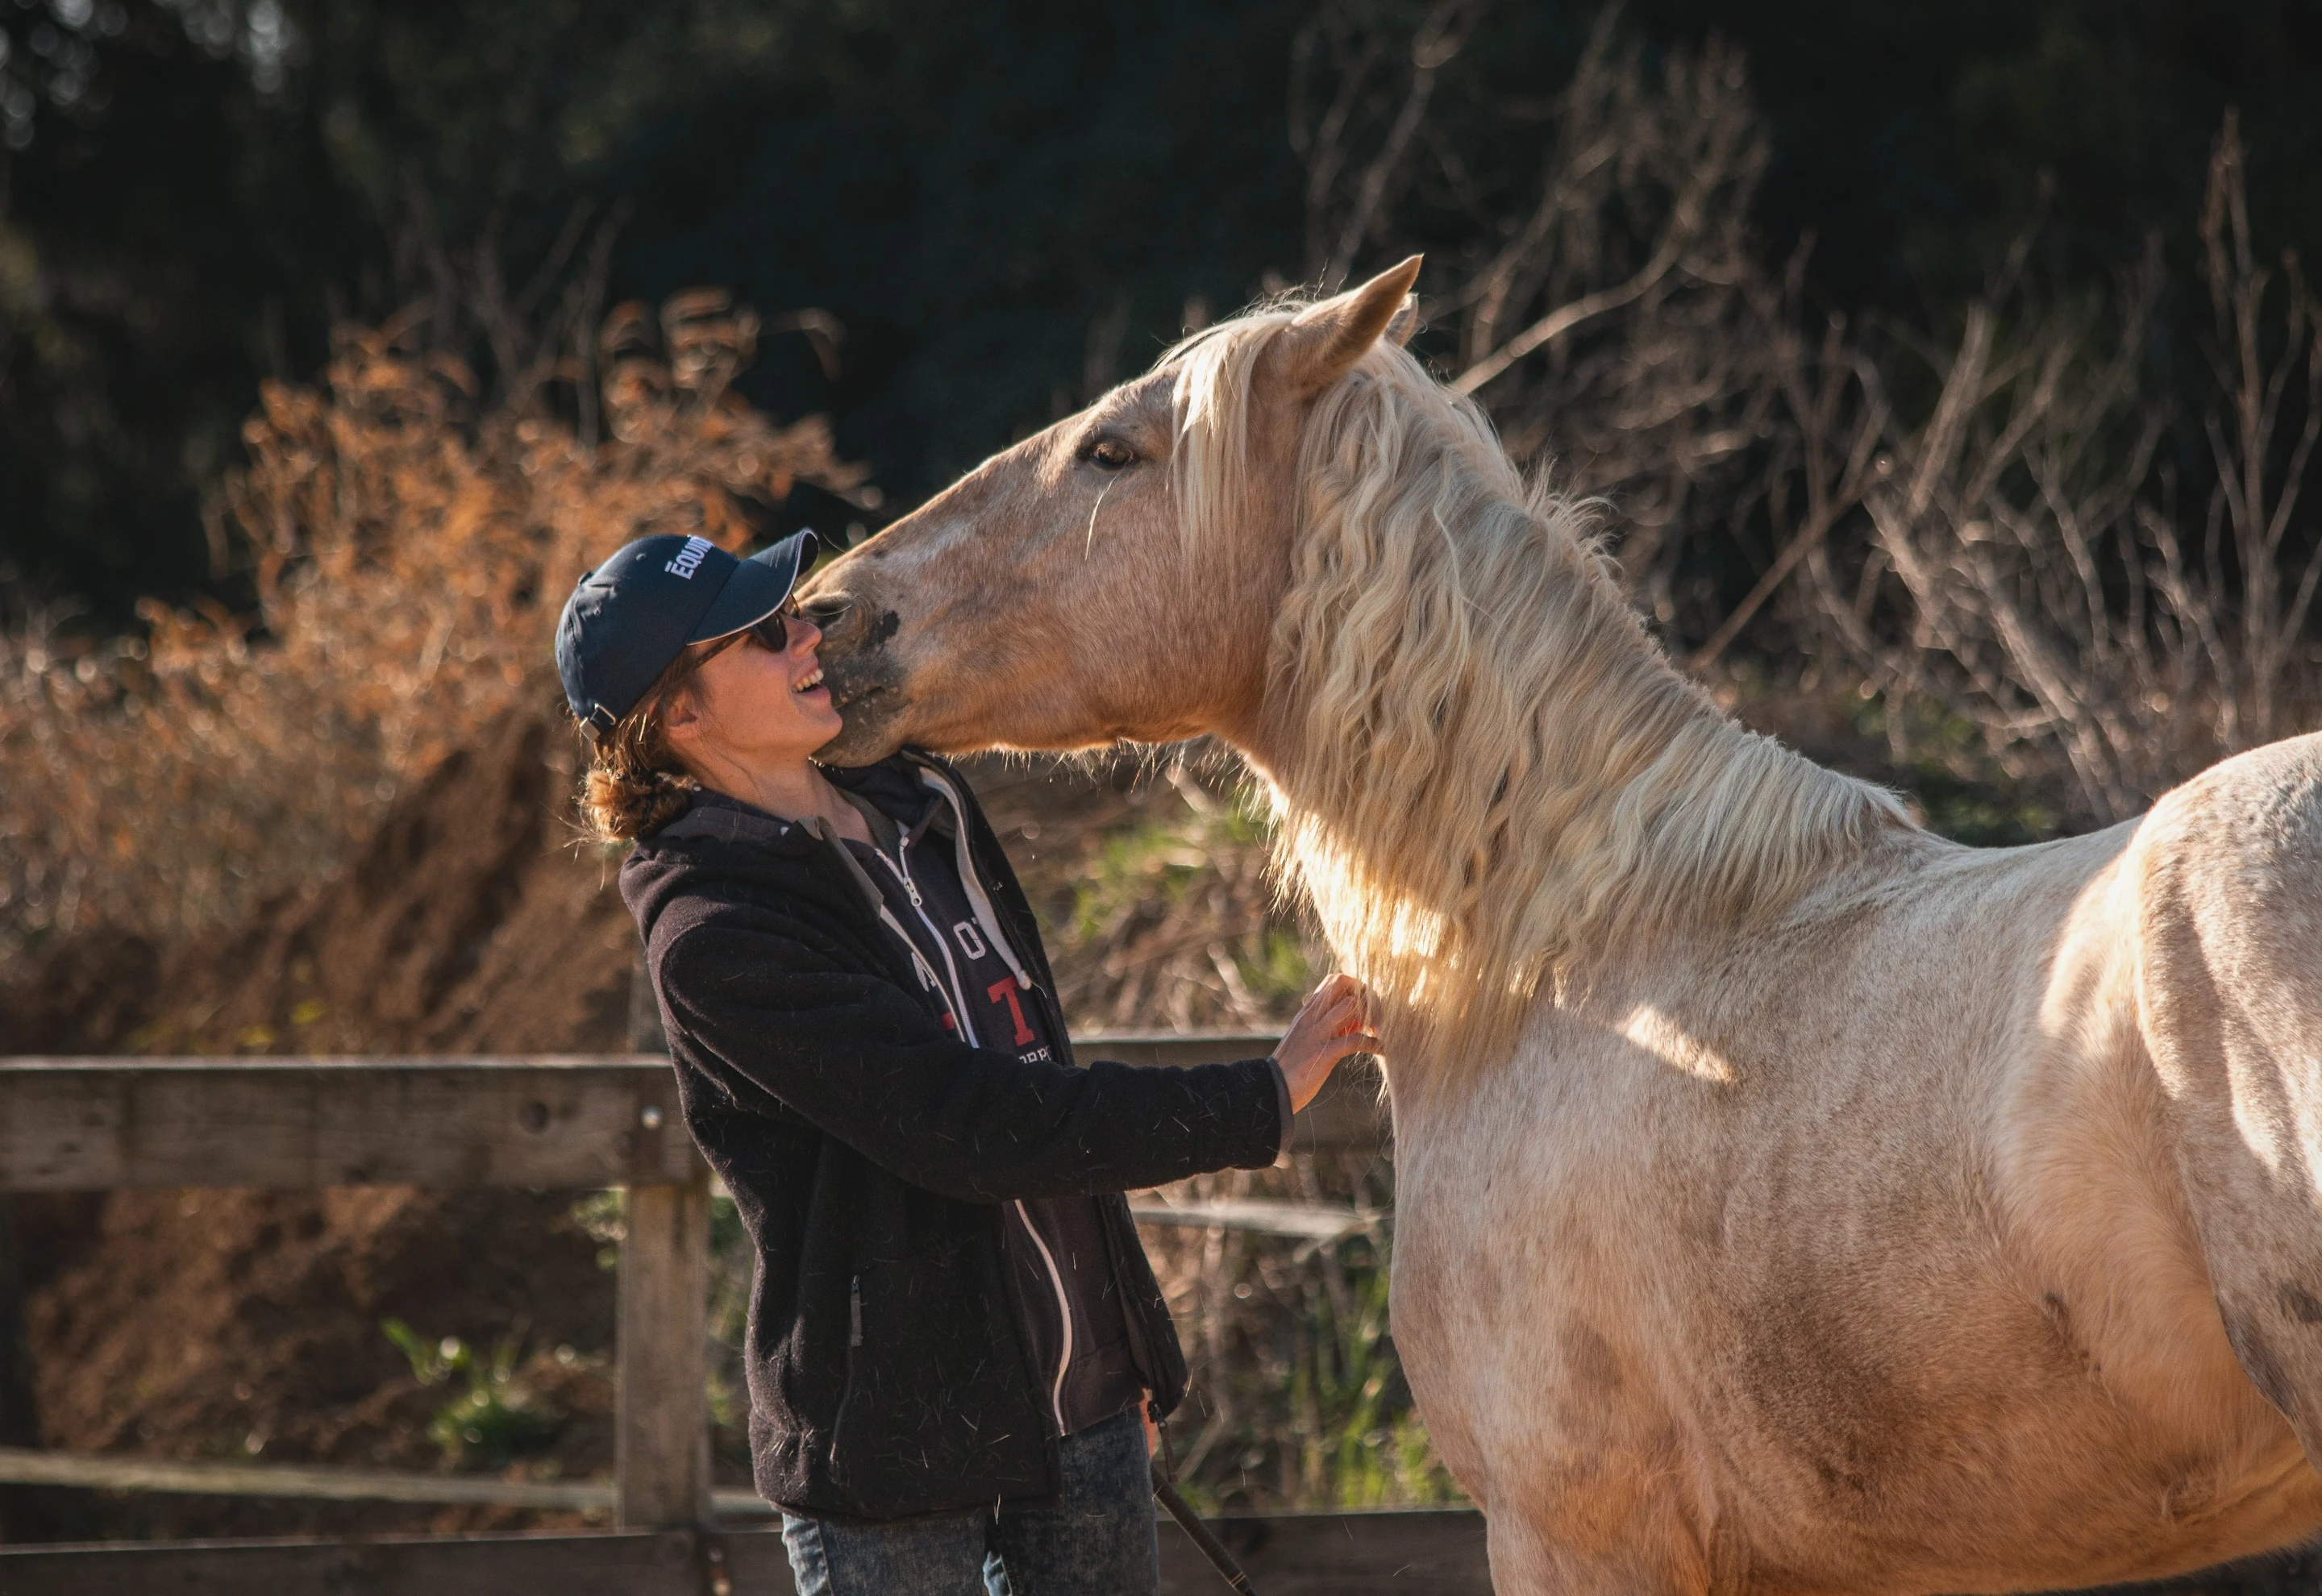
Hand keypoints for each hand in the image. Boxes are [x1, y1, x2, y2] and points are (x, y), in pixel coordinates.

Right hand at [1273, 973, 1376, 1113]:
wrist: (1271, 1087)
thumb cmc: (1292, 1065)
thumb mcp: (1305, 1036)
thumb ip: (1323, 1024)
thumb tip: (1350, 1019)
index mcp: (1307, 1011)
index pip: (1334, 980)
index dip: (1355, 988)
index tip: (1365, 1006)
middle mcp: (1312, 1016)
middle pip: (1343, 984)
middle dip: (1365, 995)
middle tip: (1375, 1015)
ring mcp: (1318, 1033)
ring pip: (1351, 1006)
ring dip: (1371, 1016)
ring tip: (1381, 1031)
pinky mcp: (1325, 1053)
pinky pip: (1357, 1041)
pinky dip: (1375, 1044)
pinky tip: (1384, 1051)